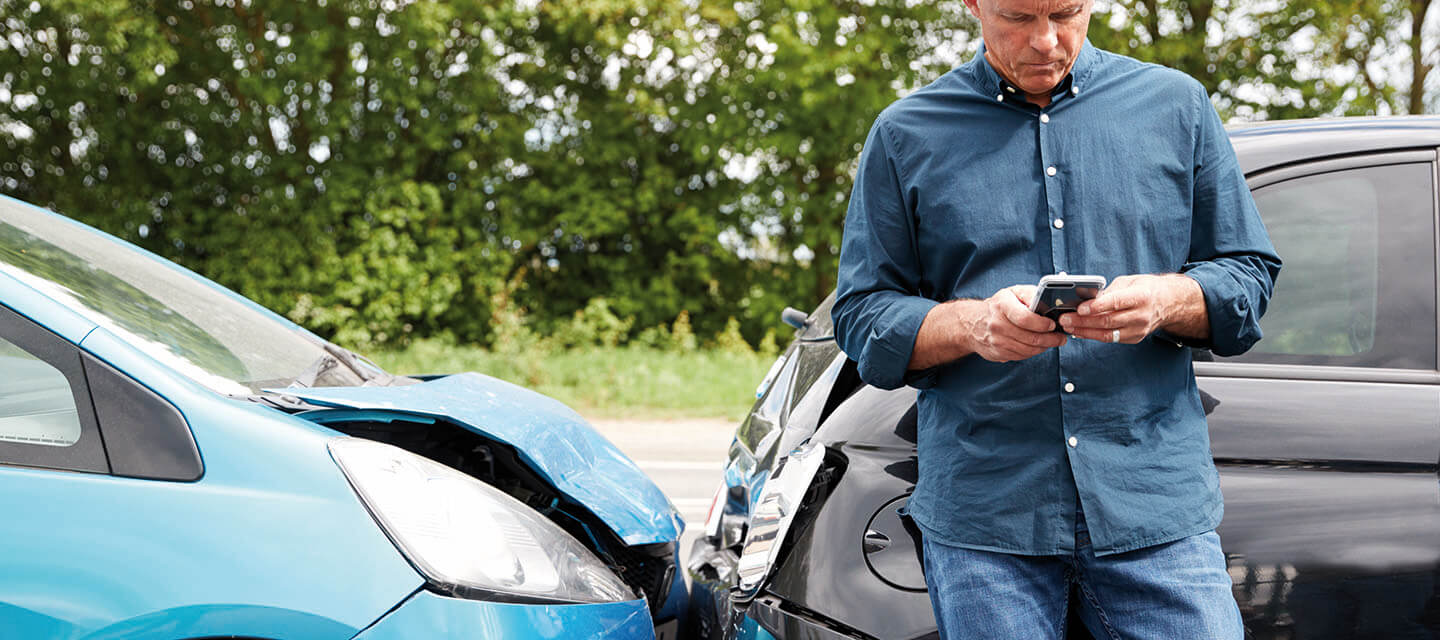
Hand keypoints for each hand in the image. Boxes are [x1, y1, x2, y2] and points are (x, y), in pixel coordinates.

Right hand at [962, 285, 1067, 361]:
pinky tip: (1039, 346)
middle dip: (1051, 339)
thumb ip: (1031, 295)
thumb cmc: (998, 306)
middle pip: (1030, 337)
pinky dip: (1034, 352)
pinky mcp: (998, 353)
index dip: (1042, 324)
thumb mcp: (1013, 293)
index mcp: (1002, 306)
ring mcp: (997, 341)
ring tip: (1053, 341)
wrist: (973, 323)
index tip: (1053, 324)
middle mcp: (997, 324)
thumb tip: (1049, 302)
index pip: (1025, 318)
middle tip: (1061, 337)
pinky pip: (1022, 356)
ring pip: (1029, 349)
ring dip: (1045, 347)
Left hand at [1058, 274, 1200, 342]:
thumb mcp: (1128, 282)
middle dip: (1083, 321)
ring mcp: (1138, 329)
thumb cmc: (1145, 289)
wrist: (1167, 303)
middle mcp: (1141, 315)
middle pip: (1108, 321)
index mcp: (1141, 296)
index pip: (1116, 303)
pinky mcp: (1134, 338)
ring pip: (1107, 334)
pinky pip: (1110, 339)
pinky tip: (1080, 332)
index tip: (1080, 308)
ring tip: (1068, 327)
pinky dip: (1093, 335)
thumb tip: (1086, 299)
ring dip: (1084, 331)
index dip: (1096, 307)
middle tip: (1065, 319)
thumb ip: (1108, 291)